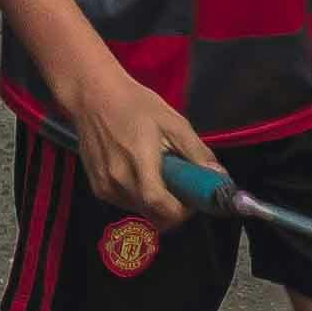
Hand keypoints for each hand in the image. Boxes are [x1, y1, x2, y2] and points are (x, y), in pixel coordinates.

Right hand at [70, 69, 205, 218]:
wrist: (93, 96)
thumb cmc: (136, 105)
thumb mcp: (173, 122)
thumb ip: (196, 152)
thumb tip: (218, 177)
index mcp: (139, 162)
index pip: (160, 205)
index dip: (181, 211)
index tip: (193, 201)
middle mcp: (118, 181)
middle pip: (153, 214)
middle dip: (173, 209)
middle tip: (182, 188)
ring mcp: (105, 187)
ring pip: (140, 211)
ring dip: (156, 204)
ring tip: (160, 176)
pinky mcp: (97, 188)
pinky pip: (126, 203)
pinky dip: (140, 198)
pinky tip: (141, 175)